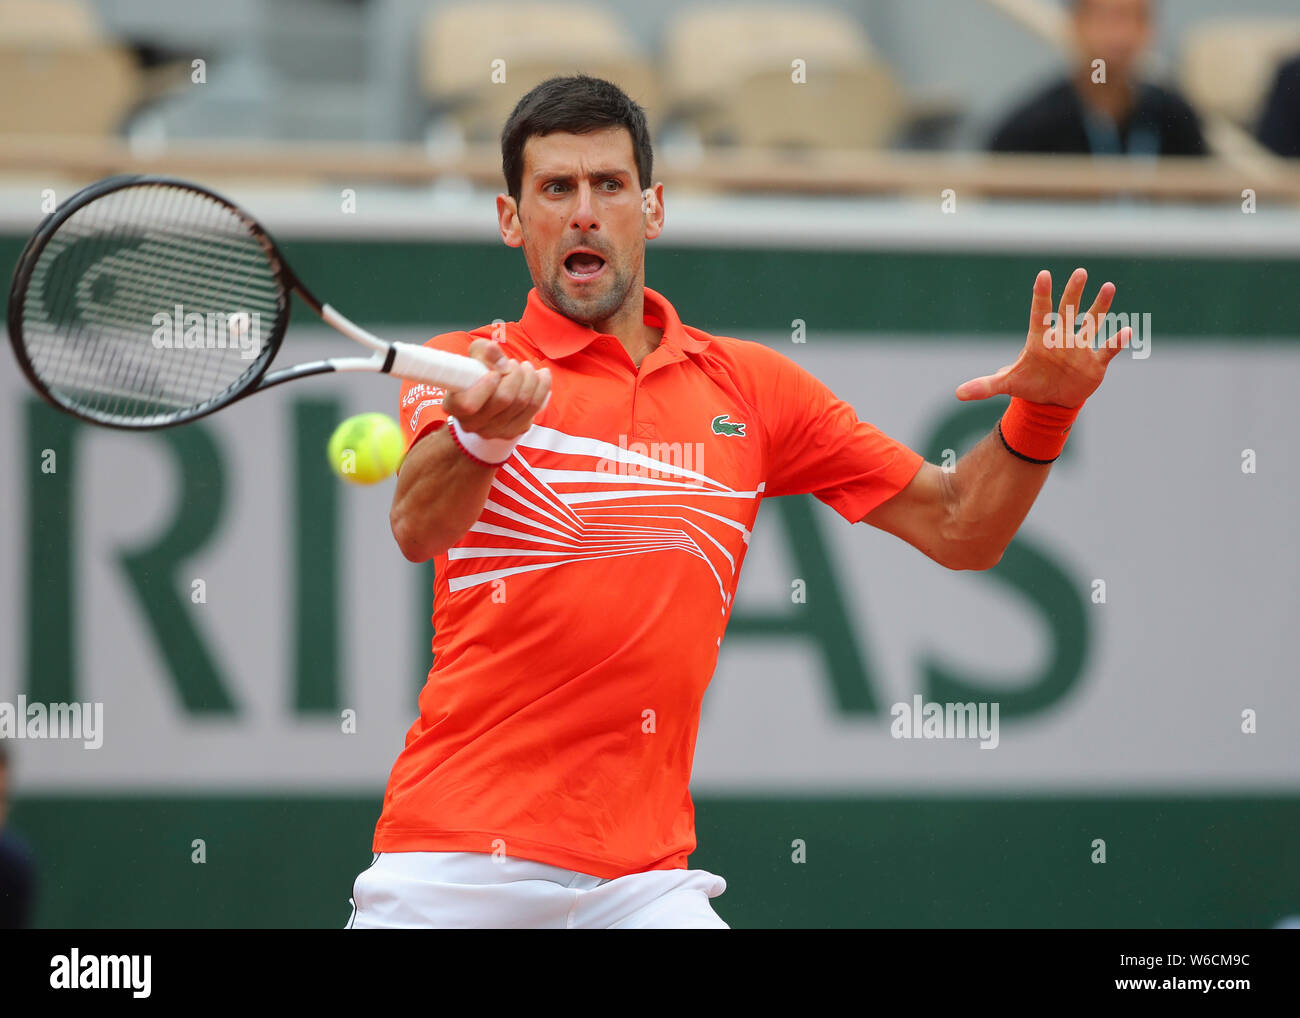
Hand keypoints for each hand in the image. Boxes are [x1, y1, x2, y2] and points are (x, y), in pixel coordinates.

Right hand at [445, 337, 551, 439]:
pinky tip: (541, 376)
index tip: (495, 372)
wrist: (486, 402)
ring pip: (522, 402)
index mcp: (455, 406)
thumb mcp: (474, 359)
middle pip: (504, 399)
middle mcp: (474, 423)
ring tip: (526, 367)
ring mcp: (496, 430)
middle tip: (514, 363)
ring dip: (530, 379)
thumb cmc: (477, 376)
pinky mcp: (515, 430)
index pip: (469, 404)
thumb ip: (482, 352)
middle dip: (515, 375)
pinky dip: (542, 388)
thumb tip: (493, 349)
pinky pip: (535, 408)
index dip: (486, 386)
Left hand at [955, 268, 1129, 408]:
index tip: (1043, 275)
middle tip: (1079, 272)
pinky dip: (1117, 341)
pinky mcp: (1095, 362)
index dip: (1041, 295)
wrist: (1052, 400)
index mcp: (1040, 339)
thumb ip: (985, 386)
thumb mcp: (1007, 384)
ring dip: (1100, 307)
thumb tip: (958, 393)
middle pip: (1068, 310)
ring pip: (1092, 322)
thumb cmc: (1030, 384)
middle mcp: (1062, 337)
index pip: (1040, 312)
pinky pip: (1108, 349)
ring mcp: (1080, 348)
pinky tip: (1127, 330)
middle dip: (1074, 292)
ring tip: (1108, 287)